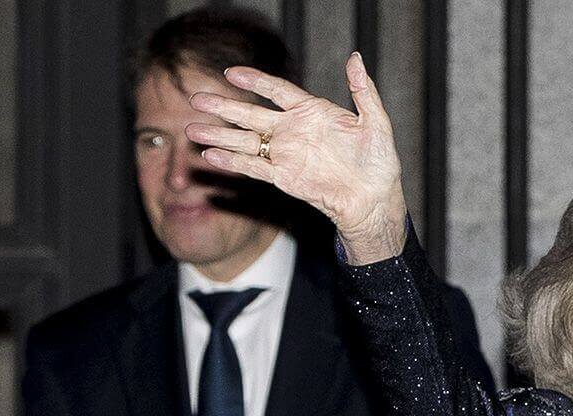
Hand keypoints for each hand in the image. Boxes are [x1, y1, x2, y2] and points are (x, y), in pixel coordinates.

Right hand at [185, 52, 406, 262]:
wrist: (376, 199)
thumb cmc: (380, 163)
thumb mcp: (376, 122)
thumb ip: (363, 90)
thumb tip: (354, 58)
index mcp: (313, 112)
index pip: (277, 90)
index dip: (255, 81)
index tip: (231, 73)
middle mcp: (294, 131)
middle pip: (251, 115)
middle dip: (223, 107)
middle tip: (197, 100)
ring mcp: (287, 155)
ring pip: (246, 142)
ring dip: (220, 135)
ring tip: (192, 129)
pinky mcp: (285, 178)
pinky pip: (254, 168)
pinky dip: (233, 162)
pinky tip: (212, 156)